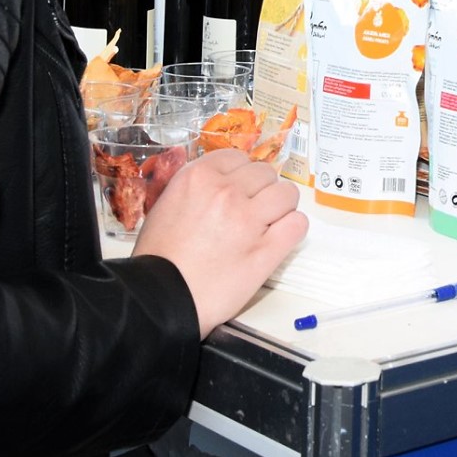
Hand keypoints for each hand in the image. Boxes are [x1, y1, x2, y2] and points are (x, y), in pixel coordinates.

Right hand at [133, 148, 307, 336]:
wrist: (160, 300)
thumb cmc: (158, 258)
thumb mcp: (166, 205)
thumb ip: (196, 188)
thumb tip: (220, 182)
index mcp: (199, 177)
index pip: (238, 157)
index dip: (241, 175)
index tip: (239, 189)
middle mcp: (227, 192)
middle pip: (265, 173)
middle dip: (260, 190)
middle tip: (251, 211)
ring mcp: (249, 220)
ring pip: (287, 194)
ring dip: (280, 207)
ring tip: (268, 224)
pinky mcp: (266, 250)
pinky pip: (297, 224)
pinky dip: (292, 229)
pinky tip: (280, 238)